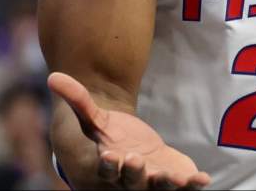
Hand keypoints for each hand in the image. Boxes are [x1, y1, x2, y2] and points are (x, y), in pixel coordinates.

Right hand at [48, 72, 211, 189]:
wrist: (133, 154)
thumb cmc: (111, 138)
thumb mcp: (94, 119)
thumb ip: (78, 100)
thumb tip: (53, 76)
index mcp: (111, 164)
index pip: (106, 169)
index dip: (107, 164)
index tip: (107, 153)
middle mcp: (131, 179)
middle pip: (132, 181)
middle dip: (134, 173)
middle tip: (136, 160)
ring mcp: (153, 183)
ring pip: (159, 188)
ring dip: (167, 184)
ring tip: (176, 179)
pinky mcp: (174, 181)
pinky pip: (185, 188)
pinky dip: (193, 184)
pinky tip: (203, 178)